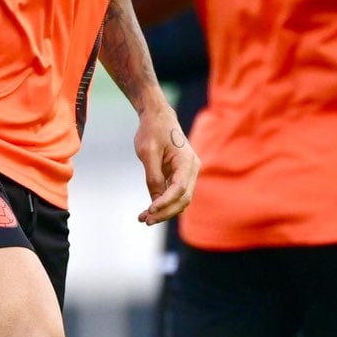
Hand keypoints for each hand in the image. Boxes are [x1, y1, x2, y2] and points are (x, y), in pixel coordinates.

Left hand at [133, 105, 198, 225]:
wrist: (158, 116)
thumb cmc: (152, 131)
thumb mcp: (148, 153)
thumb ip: (153, 177)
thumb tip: (154, 200)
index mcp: (186, 161)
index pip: (179, 189)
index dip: (165, 202)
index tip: (149, 211)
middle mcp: (192, 168)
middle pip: (183, 198)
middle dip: (165, 212)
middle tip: (145, 220)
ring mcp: (189, 172)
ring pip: (181, 199)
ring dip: (165, 210)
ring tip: (144, 218)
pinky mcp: (181, 174)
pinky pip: (176, 193)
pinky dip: (165, 203)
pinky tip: (150, 210)